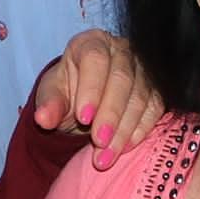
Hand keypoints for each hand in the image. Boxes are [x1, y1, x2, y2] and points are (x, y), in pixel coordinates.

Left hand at [28, 27, 162, 158]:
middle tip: (98, 142)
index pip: (95, 59)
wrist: (87, 100)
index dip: (91, 89)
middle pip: (121, 79)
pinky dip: (140, 131)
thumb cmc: (68, 91)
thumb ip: (49, 104)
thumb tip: (43, 119)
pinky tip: (125, 148)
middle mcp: (121, 50)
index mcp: (91, 43)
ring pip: (140, 97)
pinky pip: (154, 109)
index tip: (83, 118)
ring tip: (106, 155)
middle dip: (110, 114)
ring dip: (124, 130)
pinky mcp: (156, 89)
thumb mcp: (52, 94)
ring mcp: (143, 68)